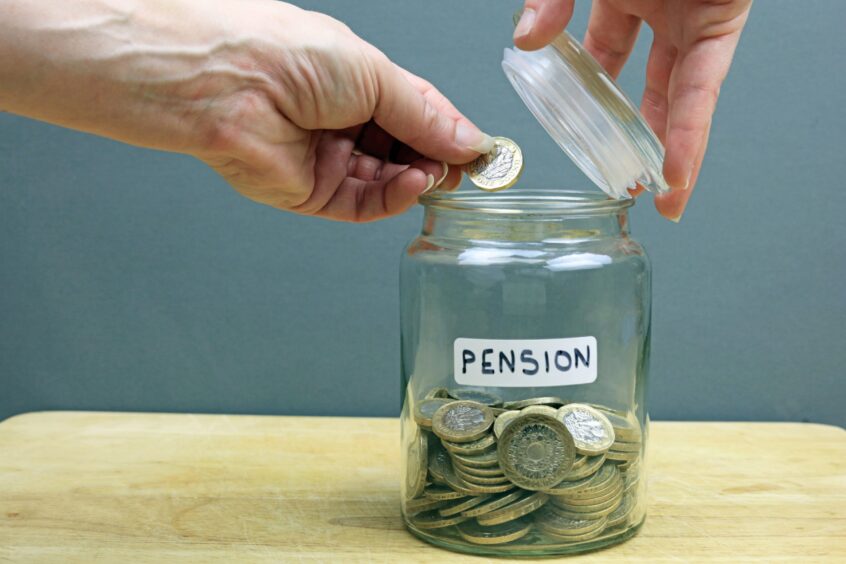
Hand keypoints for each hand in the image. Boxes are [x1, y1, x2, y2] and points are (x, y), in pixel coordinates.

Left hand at [0, 0, 492, 221]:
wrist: (225, 84)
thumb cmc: (284, 55)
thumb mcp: (374, 74)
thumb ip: (424, 114)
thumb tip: (469, 140)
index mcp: (357, 85)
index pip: (416, 116)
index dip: (450, 133)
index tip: (482, 150)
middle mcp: (344, 124)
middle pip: (406, 152)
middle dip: (438, 160)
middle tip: (467, 167)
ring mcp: (328, 160)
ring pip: (389, 183)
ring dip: (419, 180)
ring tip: (437, 173)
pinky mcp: (312, 194)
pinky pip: (363, 204)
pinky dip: (393, 198)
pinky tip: (412, 184)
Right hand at [514, 0, 751, 220]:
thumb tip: (524, 42)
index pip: (604, 59)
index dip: (590, 100)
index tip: (580, 139)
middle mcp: (661, 10)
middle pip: (644, 86)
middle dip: (632, 135)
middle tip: (622, 178)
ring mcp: (693, 16)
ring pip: (679, 95)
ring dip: (669, 149)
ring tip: (656, 195)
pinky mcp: (721, 20)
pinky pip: (702, 86)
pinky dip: (689, 130)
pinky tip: (675, 171)